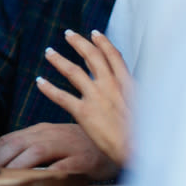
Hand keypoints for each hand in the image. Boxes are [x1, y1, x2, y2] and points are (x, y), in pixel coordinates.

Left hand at [0, 122, 118, 180]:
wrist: (114, 139)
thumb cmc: (77, 144)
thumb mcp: (51, 140)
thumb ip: (31, 146)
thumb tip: (5, 159)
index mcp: (40, 131)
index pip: (9, 138)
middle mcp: (50, 134)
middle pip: (18, 143)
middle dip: (0, 160)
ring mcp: (66, 146)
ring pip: (36, 152)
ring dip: (18, 166)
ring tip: (6, 178)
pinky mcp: (82, 160)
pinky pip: (62, 167)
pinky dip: (48, 175)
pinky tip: (38, 182)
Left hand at [36, 30, 132, 166]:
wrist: (142, 151)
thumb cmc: (146, 134)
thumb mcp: (145, 107)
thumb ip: (131, 94)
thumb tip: (124, 85)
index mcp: (127, 84)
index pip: (113, 56)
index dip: (103, 43)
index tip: (95, 34)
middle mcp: (111, 86)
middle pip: (92, 56)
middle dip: (79, 42)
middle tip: (68, 33)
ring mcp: (97, 98)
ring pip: (73, 71)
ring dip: (59, 60)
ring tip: (49, 52)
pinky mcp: (84, 113)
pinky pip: (61, 97)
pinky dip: (49, 88)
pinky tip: (39, 82)